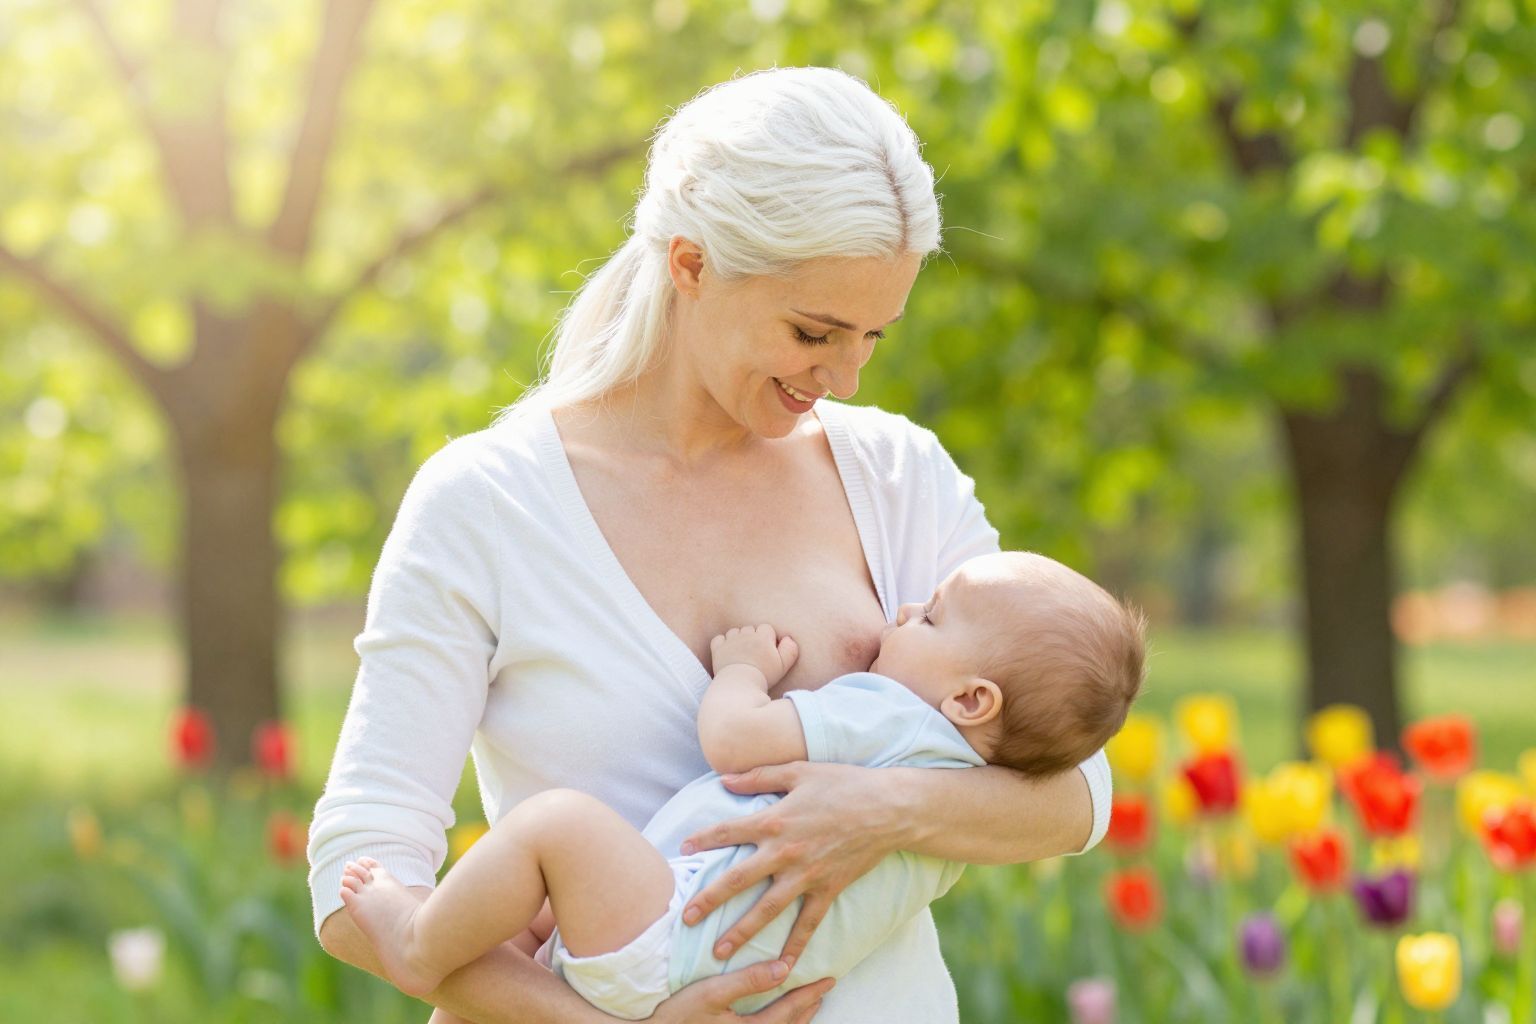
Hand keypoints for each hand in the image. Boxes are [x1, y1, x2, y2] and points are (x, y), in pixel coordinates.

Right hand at [648, 959, 834, 1023]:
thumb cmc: (676, 1014)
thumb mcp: (711, 992)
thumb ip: (748, 980)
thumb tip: (784, 968)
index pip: (788, 1012)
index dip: (809, 994)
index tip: (828, 980)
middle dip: (807, 1009)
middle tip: (823, 991)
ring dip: (796, 1020)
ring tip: (808, 1006)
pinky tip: (774, 1019)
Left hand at [678, 762, 895, 968]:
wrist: (888, 808)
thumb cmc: (844, 783)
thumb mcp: (799, 770)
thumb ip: (759, 776)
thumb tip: (725, 779)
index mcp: (774, 820)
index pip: (728, 832)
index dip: (702, 840)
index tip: (683, 850)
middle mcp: (784, 852)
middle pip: (738, 880)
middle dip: (708, 900)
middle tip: (685, 918)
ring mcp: (806, 875)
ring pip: (767, 910)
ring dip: (741, 932)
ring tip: (719, 952)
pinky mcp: (827, 889)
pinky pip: (808, 924)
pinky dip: (795, 947)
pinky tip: (781, 968)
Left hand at [710, 625, 799, 687]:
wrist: (740, 685)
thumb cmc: (764, 676)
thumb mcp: (783, 665)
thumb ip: (790, 650)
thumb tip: (788, 638)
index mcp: (762, 636)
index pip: (766, 628)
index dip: (768, 639)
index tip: (767, 651)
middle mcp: (746, 634)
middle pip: (750, 629)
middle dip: (753, 638)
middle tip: (754, 655)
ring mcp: (730, 640)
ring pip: (735, 632)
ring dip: (737, 639)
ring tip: (741, 655)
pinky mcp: (718, 648)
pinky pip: (719, 639)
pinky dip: (722, 644)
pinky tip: (727, 653)